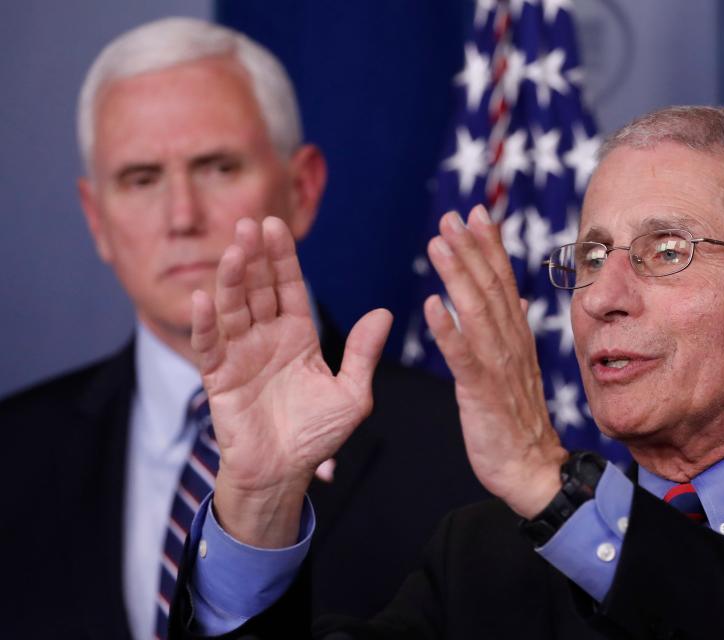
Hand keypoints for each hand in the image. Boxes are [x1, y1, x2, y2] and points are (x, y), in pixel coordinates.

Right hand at [191, 217, 391, 545]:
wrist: (284, 473)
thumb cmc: (317, 435)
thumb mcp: (352, 394)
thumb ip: (362, 353)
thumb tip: (384, 312)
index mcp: (298, 336)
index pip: (288, 287)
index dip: (282, 258)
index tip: (275, 224)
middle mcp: (266, 338)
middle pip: (258, 289)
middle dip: (254, 257)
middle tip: (249, 223)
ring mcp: (240, 354)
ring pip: (233, 309)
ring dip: (231, 280)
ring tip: (234, 251)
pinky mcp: (219, 377)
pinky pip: (210, 345)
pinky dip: (205, 323)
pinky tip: (202, 297)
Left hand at [424, 206, 567, 517]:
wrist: (531, 468)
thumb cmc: (518, 419)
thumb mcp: (520, 367)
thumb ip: (515, 329)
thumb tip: (518, 297)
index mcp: (516, 337)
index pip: (503, 282)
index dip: (489, 246)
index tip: (476, 212)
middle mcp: (510, 344)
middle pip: (490, 287)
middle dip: (471, 249)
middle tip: (452, 215)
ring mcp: (498, 367)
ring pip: (477, 313)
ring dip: (458, 276)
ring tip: (438, 245)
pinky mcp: (482, 392)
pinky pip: (463, 358)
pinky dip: (448, 331)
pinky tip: (431, 306)